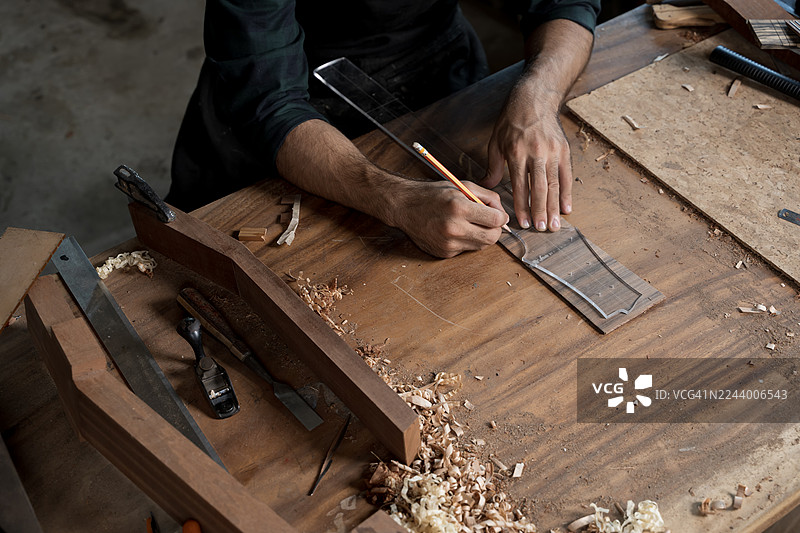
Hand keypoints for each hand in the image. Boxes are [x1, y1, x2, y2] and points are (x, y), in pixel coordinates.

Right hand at [390, 179, 508, 257]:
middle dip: (495, 229)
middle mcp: (453, 228)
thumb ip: (486, 197)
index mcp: (459, 208)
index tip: (497, 214)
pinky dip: (466, 241)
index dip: (501, 217)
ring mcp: (448, 244)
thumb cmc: (432, 194)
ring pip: (480, 246)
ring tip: (469, 223)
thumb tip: (502, 213)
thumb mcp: (461, 186)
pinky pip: (466, 250)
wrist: (404, 207)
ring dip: (480, 235)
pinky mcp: (444, 253)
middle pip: (492, 238)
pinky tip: (455, 230)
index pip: (496, 220)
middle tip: (488, 221)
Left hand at [482, 84, 571, 232]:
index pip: (520, 185)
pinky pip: (566, 176)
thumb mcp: (496, 142)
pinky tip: (566, 208)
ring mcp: (553, 151)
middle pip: (540, 187)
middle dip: (540, 210)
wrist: (534, 99)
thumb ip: (493, 167)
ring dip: (555, 207)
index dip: (522, 205)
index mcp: (517, 152)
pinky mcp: (564, 150)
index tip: (523, 222)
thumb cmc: (511, 121)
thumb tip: (487, 187)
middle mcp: (537, 152)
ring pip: (554, 184)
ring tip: (554, 225)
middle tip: (541, 229)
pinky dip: (567, 193)